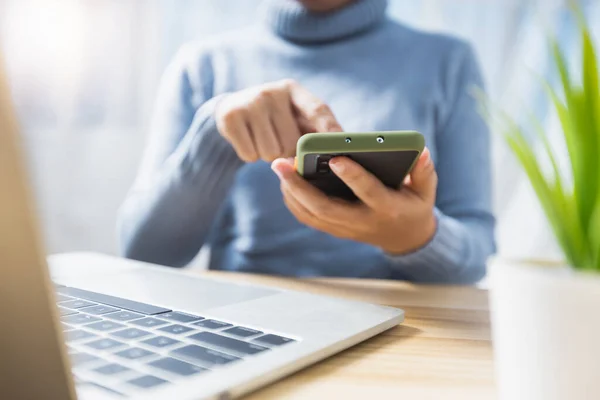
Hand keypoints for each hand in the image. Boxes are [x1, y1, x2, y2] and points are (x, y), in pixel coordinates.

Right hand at [215, 79, 341, 161]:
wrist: (231, 108)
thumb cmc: (273, 118)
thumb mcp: (293, 114)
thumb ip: (314, 130)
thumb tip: (338, 150)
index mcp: (293, 89)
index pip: (318, 109)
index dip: (330, 129)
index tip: (342, 144)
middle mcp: (271, 92)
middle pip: (292, 143)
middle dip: (288, 152)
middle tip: (279, 141)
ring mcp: (249, 103)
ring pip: (271, 153)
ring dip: (269, 155)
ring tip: (262, 139)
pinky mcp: (230, 117)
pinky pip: (250, 155)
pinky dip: (251, 155)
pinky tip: (248, 140)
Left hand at [271, 148, 437, 253]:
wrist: (404, 237)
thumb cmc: (413, 204)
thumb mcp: (426, 189)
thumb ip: (423, 170)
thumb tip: (419, 150)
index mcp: (387, 208)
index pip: (368, 191)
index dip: (353, 176)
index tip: (336, 158)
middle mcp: (361, 221)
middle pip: (325, 207)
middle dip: (300, 185)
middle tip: (281, 162)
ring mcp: (345, 229)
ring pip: (311, 214)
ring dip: (291, 192)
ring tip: (279, 167)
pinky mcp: (334, 230)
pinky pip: (308, 218)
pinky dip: (293, 201)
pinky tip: (284, 181)